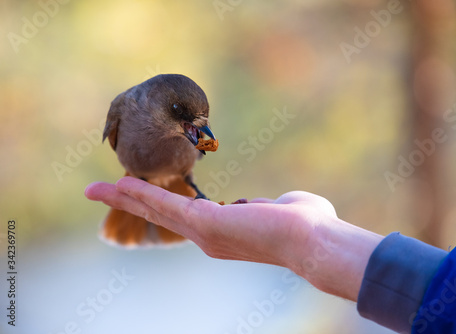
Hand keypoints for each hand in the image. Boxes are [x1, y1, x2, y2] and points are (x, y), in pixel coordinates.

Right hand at [85, 177, 382, 300]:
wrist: (315, 240)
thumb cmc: (307, 225)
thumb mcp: (278, 208)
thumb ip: (265, 204)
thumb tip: (265, 202)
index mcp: (223, 232)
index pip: (183, 216)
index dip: (160, 205)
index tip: (145, 198)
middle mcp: (209, 237)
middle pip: (161, 215)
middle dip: (131, 203)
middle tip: (103, 194)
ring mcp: (205, 233)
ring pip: (157, 209)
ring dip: (127, 197)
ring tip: (100, 190)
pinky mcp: (206, 223)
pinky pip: (167, 204)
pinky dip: (142, 194)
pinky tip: (121, 185)